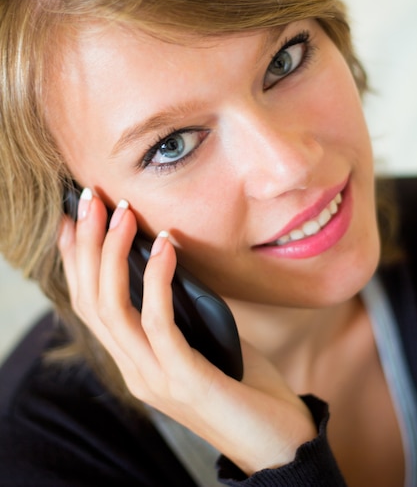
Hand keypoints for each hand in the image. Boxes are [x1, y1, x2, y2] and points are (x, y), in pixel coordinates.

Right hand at [58, 190, 315, 475]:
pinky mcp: (183, 380)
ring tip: (122, 213)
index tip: (75, 217)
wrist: (279, 441)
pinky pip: (157, 323)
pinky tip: (164, 246)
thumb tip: (170, 258)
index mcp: (135, 359)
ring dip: (113, 255)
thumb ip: (180, 309)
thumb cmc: (244, 383)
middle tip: (93, 200)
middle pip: (90, 300)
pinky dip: (156, 280)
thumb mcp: (204, 338)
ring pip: (112, 308)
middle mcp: (133, 369)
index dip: (76, 259)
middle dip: (87, 244)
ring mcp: (153, 378)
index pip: (89, 304)